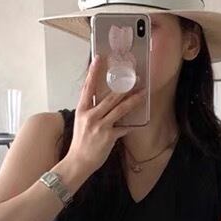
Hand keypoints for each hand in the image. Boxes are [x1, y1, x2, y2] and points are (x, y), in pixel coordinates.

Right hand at [67, 54, 145, 174]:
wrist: (78, 162)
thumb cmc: (80, 143)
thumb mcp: (81, 123)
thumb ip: (91, 111)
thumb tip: (104, 103)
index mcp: (82, 110)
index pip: (88, 87)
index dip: (93, 72)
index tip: (99, 59)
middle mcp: (91, 115)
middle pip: (110, 97)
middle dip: (125, 88)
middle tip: (135, 79)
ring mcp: (100, 126)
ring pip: (120, 109)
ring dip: (133, 101)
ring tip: (142, 94)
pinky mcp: (108, 136)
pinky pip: (123, 128)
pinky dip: (130, 126)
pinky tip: (137, 124)